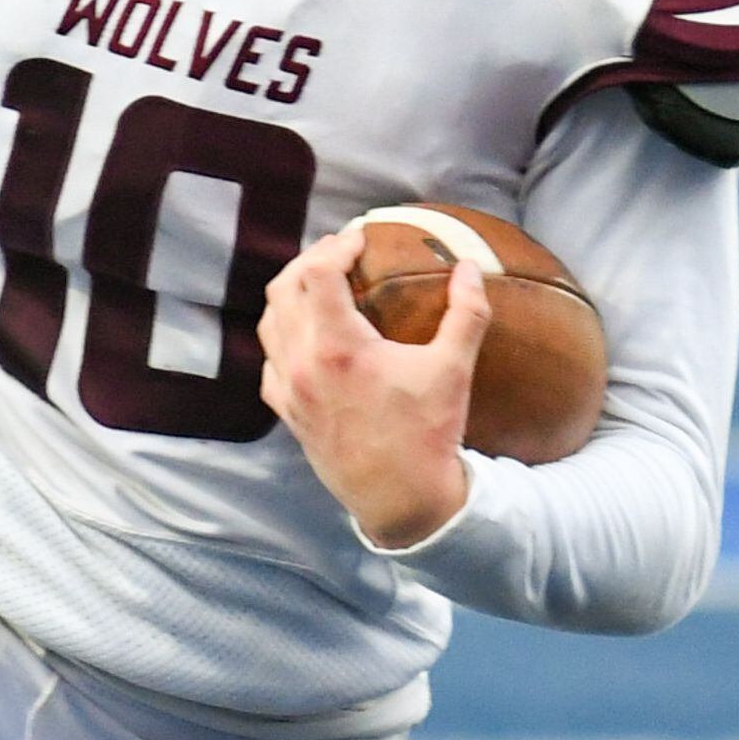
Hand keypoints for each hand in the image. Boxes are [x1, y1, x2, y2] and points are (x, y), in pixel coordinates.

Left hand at [258, 224, 478, 550]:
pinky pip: (270, 362)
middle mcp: (302, 364)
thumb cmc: (428, 435)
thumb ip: (466, 313)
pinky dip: (283, 339)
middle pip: (284, 288)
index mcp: (338, 347)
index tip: (359, 238)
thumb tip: (468, 269)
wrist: (402, 501)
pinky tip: (308, 339)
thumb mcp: (453, 370)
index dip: (336, 245)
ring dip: (291, 296)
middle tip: (340, 253)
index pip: (318, 272)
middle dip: (310, 261)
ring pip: (270, 323)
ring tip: (322, 286)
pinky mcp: (288, 414)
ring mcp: (290, 390)